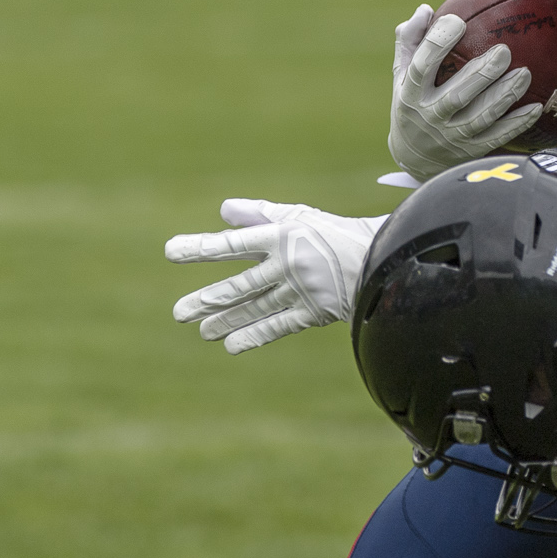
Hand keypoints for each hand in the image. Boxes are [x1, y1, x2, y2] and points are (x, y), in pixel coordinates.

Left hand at [166, 200, 384, 352]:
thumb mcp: (301, 217)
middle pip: (239, 285)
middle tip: (179, 312)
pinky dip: (254, 336)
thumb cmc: (337, 233)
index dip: (202, 248)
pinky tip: (230, 346)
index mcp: (283, 235)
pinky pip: (278, 326)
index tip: (171, 252)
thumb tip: (224, 211)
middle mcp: (288, 263)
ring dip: (225, 321)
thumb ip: (261, 215)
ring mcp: (301, 290)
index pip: (233, 243)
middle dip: (207, 300)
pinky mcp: (314, 311)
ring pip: (254, 308)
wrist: (385, 258)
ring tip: (201, 330)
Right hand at [388, 3, 541, 180]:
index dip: (438, 43)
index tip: (457, 20)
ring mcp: (451, 137)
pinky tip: (536, 107)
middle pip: (457, 95)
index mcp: (411, 94)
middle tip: (504, 50)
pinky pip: (497, 137)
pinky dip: (517, 124)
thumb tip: (426, 9)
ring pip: (481, 117)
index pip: (421, 66)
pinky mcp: (470, 151)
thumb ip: (410, 40)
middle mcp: (430, 117)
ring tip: (525, 74)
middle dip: (482, 73)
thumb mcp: (401, 74)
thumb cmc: (411, 102)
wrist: (413, 158)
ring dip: (504, 96)